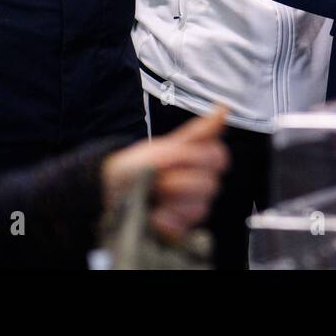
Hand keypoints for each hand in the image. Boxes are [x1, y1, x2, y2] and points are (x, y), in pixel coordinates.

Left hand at [101, 107, 229, 241]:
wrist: (112, 188)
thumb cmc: (139, 164)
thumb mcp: (166, 145)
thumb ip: (199, 131)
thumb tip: (223, 109)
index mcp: (202, 160)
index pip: (219, 158)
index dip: (197, 159)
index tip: (178, 156)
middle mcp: (202, 182)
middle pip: (210, 185)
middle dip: (180, 182)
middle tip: (159, 178)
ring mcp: (194, 205)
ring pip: (199, 207)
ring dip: (172, 202)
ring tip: (155, 196)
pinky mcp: (183, 227)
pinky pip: (185, 227)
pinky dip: (167, 220)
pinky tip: (156, 213)